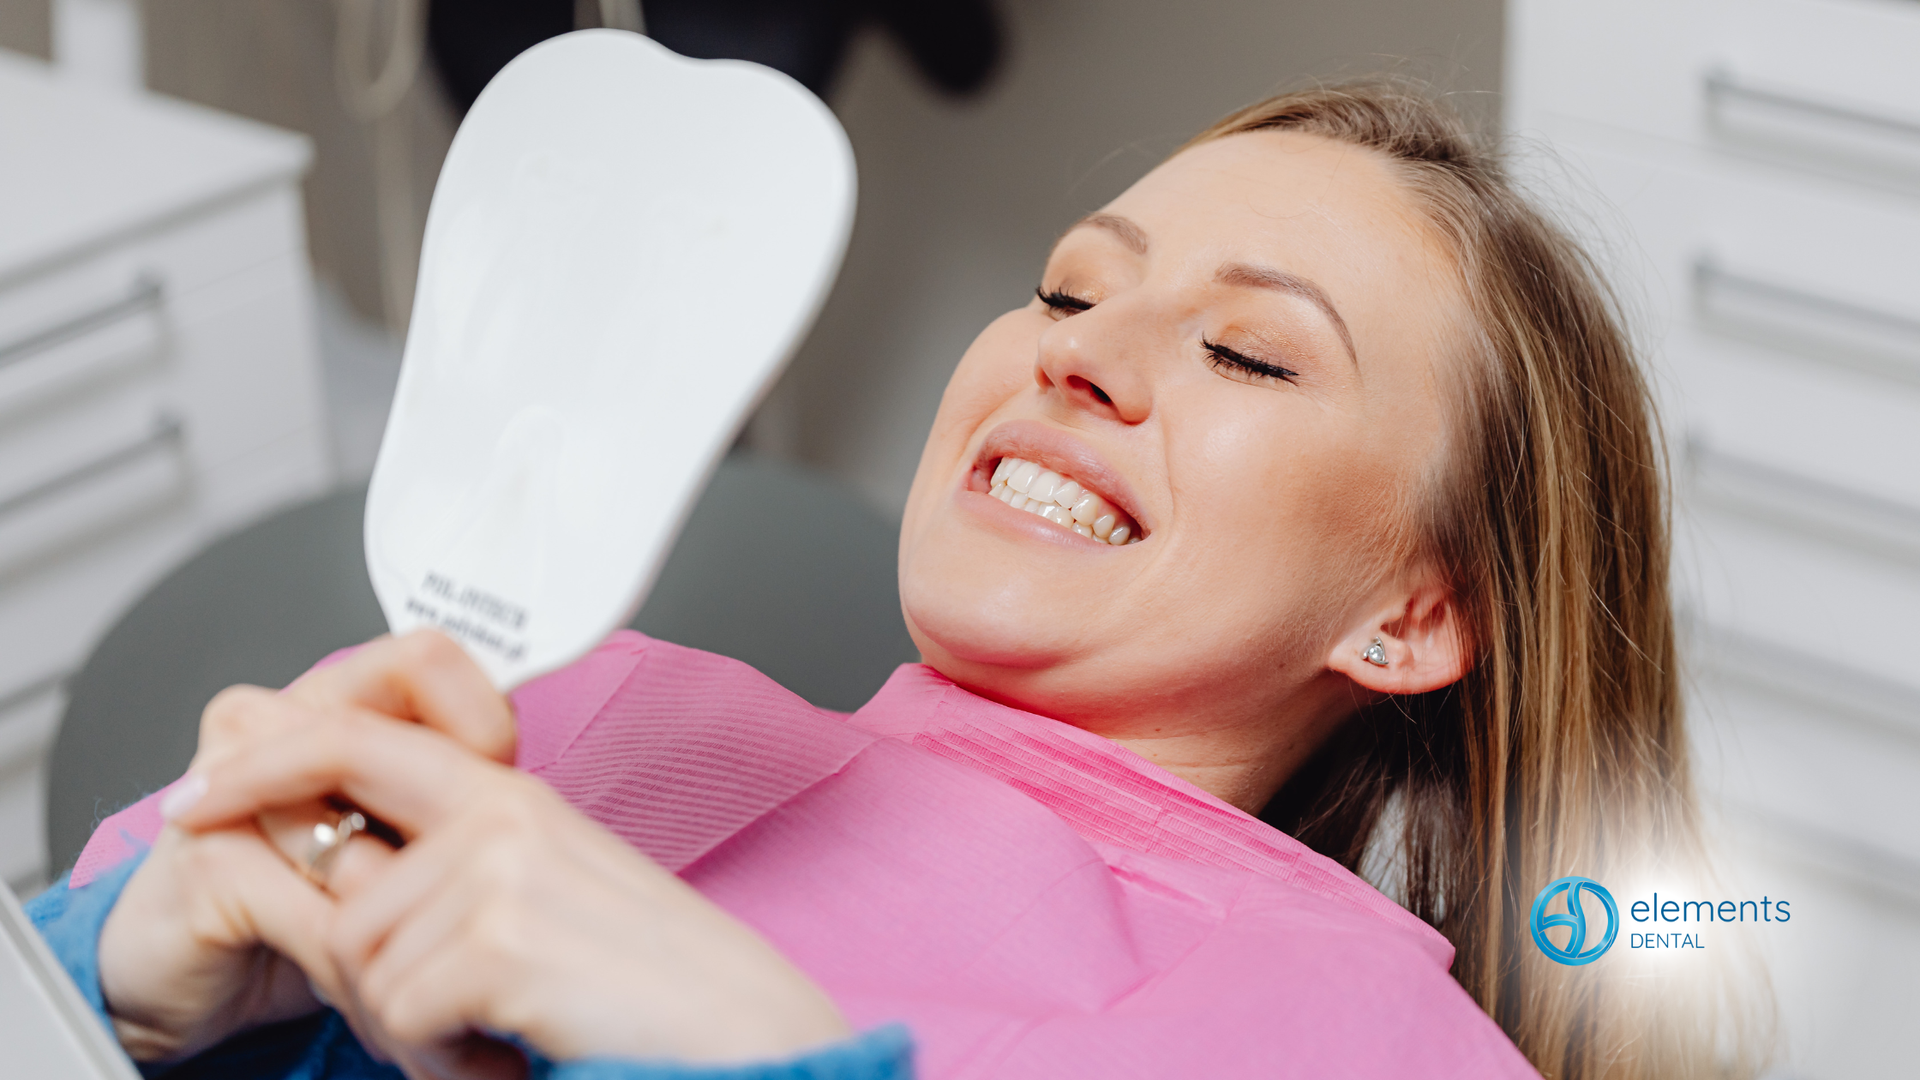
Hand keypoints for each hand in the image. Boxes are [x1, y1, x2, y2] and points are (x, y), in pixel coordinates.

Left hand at [164, 633, 852, 1074]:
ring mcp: (500, 870)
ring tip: (505, 1033)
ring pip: (366, 969)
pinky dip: (448, 1058)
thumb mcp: (547, 899)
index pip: (353, 739)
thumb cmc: (654, 982)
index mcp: (512, 796)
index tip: (197, 798)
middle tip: (459, 1021)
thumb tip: (349, 879)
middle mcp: (502, 815)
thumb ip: (452, 871)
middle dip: (374, 984)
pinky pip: (402, 1015)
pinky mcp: (500, 938)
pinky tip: (517, 1046)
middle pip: (345, 901)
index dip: (264, 763)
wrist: (740, 1028)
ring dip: (418, 1031)